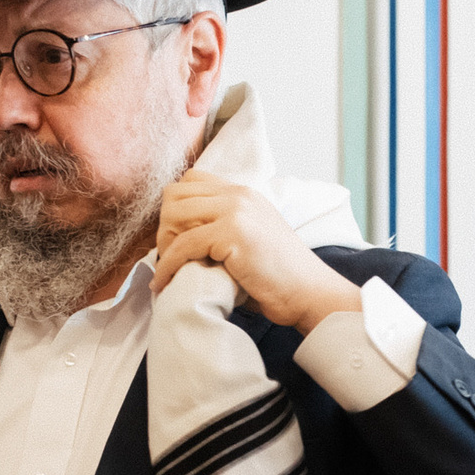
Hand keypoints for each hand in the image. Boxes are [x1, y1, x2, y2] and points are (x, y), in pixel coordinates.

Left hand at [153, 170, 361, 332]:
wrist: (310, 293)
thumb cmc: (279, 277)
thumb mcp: (250, 239)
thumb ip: (222, 228)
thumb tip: (181, 239)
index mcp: (243, 192)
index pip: (190, 181)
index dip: (175, 209)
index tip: (176, 240)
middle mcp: (239, 194)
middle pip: (175, 194)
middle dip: (164, 227)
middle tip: (170, 258)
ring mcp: (236, 211)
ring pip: (174, 215)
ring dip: (165, 245)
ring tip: (171, 270)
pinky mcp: (232, 233)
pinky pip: (183, 245)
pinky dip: (169, 266)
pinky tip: (167, 283)